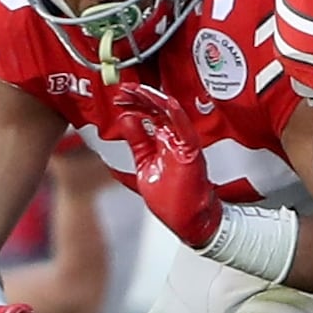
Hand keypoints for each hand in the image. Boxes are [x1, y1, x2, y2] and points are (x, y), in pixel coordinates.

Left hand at [113, 84, 220, 247]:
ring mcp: (184, 146)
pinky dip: (178, 116)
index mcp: (163, 143)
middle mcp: (174, 141)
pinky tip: (168, 103)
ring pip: (171, 115)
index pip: (148, 115)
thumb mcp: (145, 165)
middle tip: (124, 90)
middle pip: (157, 111)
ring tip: (138, 90)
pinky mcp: (192, 154)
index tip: (120, 97)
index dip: (134, 103)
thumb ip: (138, 142)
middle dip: (139, 97)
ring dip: (153, 100)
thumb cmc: (173, 200)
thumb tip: (127, 120)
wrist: (191, 222)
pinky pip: (186, 131)